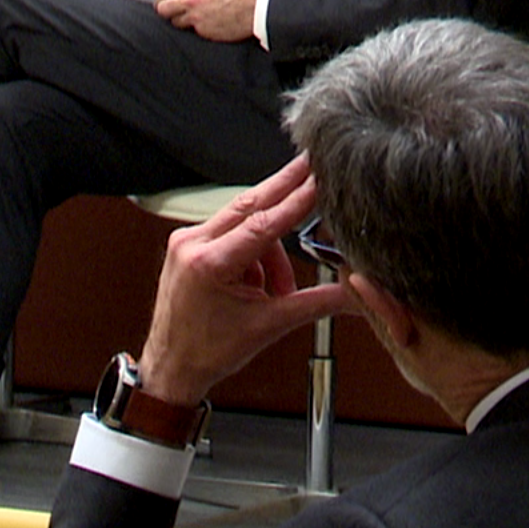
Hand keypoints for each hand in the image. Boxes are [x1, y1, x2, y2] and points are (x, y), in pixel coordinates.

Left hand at [134, 155, 355, 405]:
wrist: (172, 364)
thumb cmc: (210, 351)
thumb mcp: (269, 326)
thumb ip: (317, 303)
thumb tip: (356, 293)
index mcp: (210, 264)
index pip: (265, 223)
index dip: (296, 199)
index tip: (317, 177)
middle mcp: (193, 244)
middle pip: (249, 205)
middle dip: (283, 186)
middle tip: (310, 163)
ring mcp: (186, 241)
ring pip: (242, 222)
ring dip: (269, 246)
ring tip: (277, 290)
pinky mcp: (186, 244)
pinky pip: (228, 232)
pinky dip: (252, 251)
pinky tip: (258, 283)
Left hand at [155, 0, 258, 42]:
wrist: (255, 8)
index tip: (162, 2)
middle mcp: (191, 0)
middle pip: (162, 8)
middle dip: (165, 12)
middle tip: (171, 14)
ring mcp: (196, 16)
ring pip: (175, 22)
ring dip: (181, 22)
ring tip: (195, 20)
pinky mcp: (203, 30)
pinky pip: (192, 31)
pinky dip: (197, 30)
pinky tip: (208, 25)